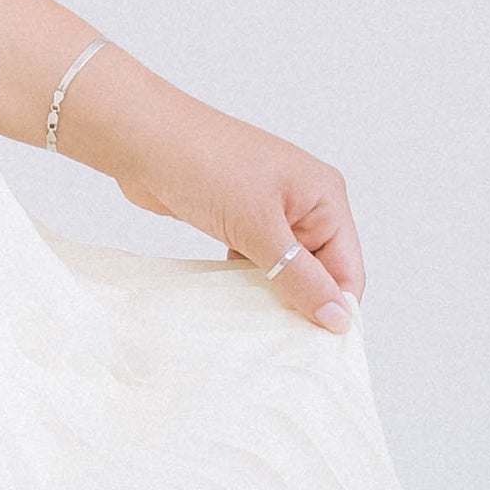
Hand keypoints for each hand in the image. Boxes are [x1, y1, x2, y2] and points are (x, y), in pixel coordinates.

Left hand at [79, 68, 365, 332]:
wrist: (142, 141)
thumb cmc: (204, 166)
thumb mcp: (259, 228)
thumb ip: (300, 277)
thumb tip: (338, 318)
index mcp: (324, 197)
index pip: (347, 268)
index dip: (337, 307)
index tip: (319, 349)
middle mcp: (304, 203)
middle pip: (320, 272)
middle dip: (304, 304)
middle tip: (284, 345)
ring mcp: (270, 211)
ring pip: (285, 270)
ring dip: (273, 296)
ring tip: (259, 330)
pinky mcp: (240, 220)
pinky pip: (256, 262)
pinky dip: (248, 283)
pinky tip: (236, 306)